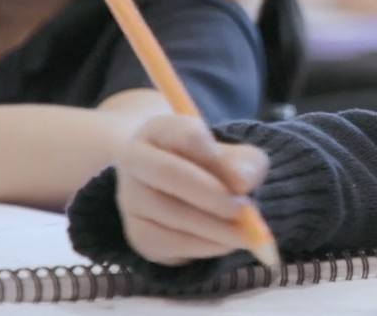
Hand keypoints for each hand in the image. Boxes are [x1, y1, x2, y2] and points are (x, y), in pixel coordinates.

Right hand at [115, 115, 268, 265]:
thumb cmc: (212, 165)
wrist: (180, 190)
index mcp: (160, 129)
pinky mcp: (136, 233)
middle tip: (244, 209)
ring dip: (212, 227)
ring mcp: (130, 198)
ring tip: (245, 233)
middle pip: (167, 172)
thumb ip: (243, 162)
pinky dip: (202, 247)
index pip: (183, 132)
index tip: (240, 172)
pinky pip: (165, 244)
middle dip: (211, 194)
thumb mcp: (234, 154)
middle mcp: (135, 159)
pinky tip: (226, 244)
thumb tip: (243, 182)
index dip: (211, 151)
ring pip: (167, 213)